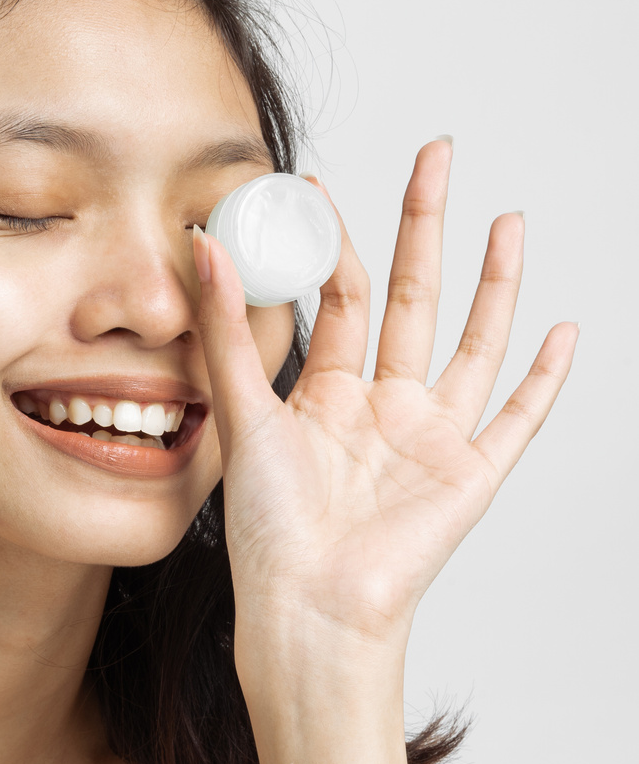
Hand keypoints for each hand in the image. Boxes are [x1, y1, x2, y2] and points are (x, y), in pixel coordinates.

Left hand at [193, 141, 577, 667]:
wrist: (308, 607)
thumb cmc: (268, 525)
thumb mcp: (242, 412)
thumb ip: (225, 330)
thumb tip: (200, 243)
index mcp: (325, 392)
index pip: (338, 295)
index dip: (332, 239)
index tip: (317, 185)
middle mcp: (380, 406)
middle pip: (410, 298)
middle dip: (424, 227)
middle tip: (436, 156)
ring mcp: (430, 438)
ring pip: (472, 343)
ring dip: (493, 285)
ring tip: (506, 221)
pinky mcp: (471, 474)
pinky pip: (519, 418)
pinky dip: (545, 378)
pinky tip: (564, 330)